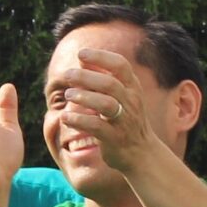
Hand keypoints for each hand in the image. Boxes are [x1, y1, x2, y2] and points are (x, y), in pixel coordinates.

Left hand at [48, 47, 156, 171]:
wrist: (141, 153)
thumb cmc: (125, 119)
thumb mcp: (120, 96)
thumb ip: (101, 78)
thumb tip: (81, 60)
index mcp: (132, 87)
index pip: (120, 65)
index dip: (101, 57)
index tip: (81, 53)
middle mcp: (131, 102)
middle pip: (110, 84)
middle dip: (86, 77)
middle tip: (66, 75)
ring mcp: (124, 121)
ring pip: (106, 104)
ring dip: (84, 97)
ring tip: (67, 95)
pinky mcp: (115, 138)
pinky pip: (97, 127)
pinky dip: (80, 120)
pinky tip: (65, 117)